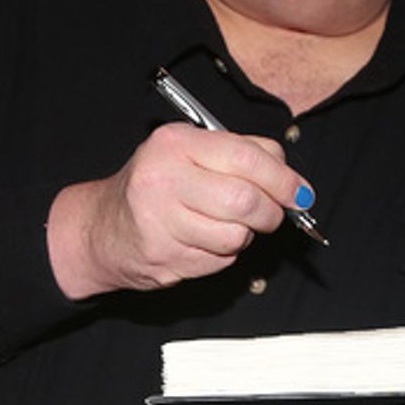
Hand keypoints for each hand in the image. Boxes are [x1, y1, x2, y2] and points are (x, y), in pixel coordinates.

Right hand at [48, 124, 311, 299]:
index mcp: (176, 143)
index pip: (246, 157)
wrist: (103, 229)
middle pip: (245, 201)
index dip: (283, 179)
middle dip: (270, 214)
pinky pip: (219, 261)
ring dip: (243, 236)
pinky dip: (222, 255)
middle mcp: (164, 178)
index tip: (301, 194)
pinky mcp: (163, 256)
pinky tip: (200, 242)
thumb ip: (241, 154)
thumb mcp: (190, 153)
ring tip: (223, 226)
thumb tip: (292, 180)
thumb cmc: (156, 187)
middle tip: (271, 216)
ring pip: (236, 236)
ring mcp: (160, 220)